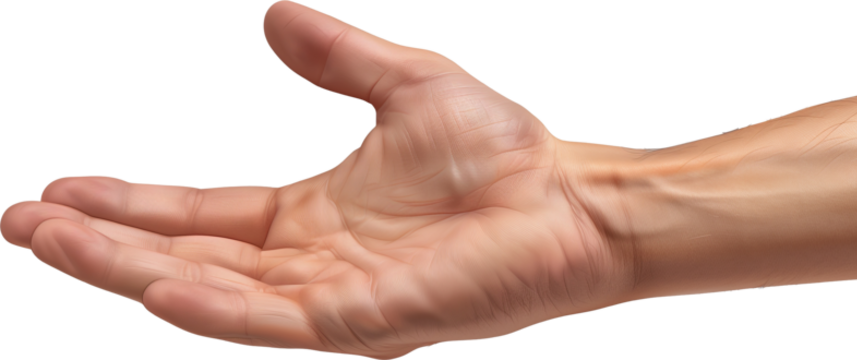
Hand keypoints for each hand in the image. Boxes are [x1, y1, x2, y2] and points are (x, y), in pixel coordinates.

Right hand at [0, 0, 634, 357]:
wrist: (571, 195)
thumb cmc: (501, 152)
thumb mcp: (403, 84)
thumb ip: (338, 57)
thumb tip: (272, 14)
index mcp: (310, 218)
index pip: (200, 215)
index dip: (129, 206)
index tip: (55, 190)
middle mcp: (310, 265)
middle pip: (187, 258)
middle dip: (103, 245)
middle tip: (20, 224)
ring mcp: (334, 300)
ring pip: (213, 293)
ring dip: (131, 271)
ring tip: (53, 243)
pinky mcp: (368, 322)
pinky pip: (276, 324)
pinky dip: (213, 309)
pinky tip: (155, 286)